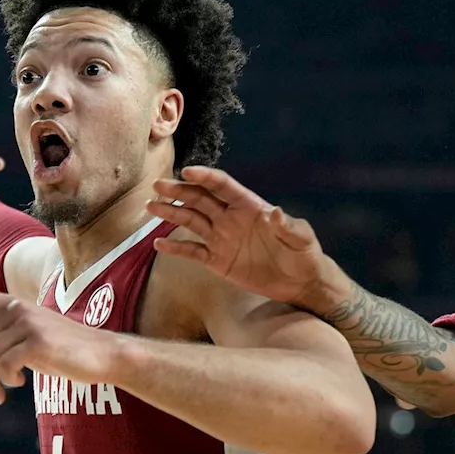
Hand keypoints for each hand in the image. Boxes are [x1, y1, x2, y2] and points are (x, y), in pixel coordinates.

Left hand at [0, 280, 118, 403]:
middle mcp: (16, 309)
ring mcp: (27, 323)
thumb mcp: (26, 349)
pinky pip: (5, 365)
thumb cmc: (65, 353)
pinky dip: (7, 380)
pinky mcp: (37, 341)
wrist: (103, 356)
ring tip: (1, 395)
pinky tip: (20, 384)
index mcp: (13, 306)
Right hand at [146, 166, 329, 307]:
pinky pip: (193, 252)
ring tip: (151, 207)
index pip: (223, 186)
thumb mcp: (301, 238)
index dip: (206, 177)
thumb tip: (276, 212)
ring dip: (171, 213)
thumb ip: (288, 226)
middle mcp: (231, 219)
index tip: (187, 170)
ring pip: (191, 221)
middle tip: (157, 186)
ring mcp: (222, 239)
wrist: (301, 283)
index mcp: (249, 207)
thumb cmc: (304, 254)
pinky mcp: (218, 261)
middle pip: (200, 200)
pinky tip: (158, 243)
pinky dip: (176, 247)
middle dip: (179, 191)